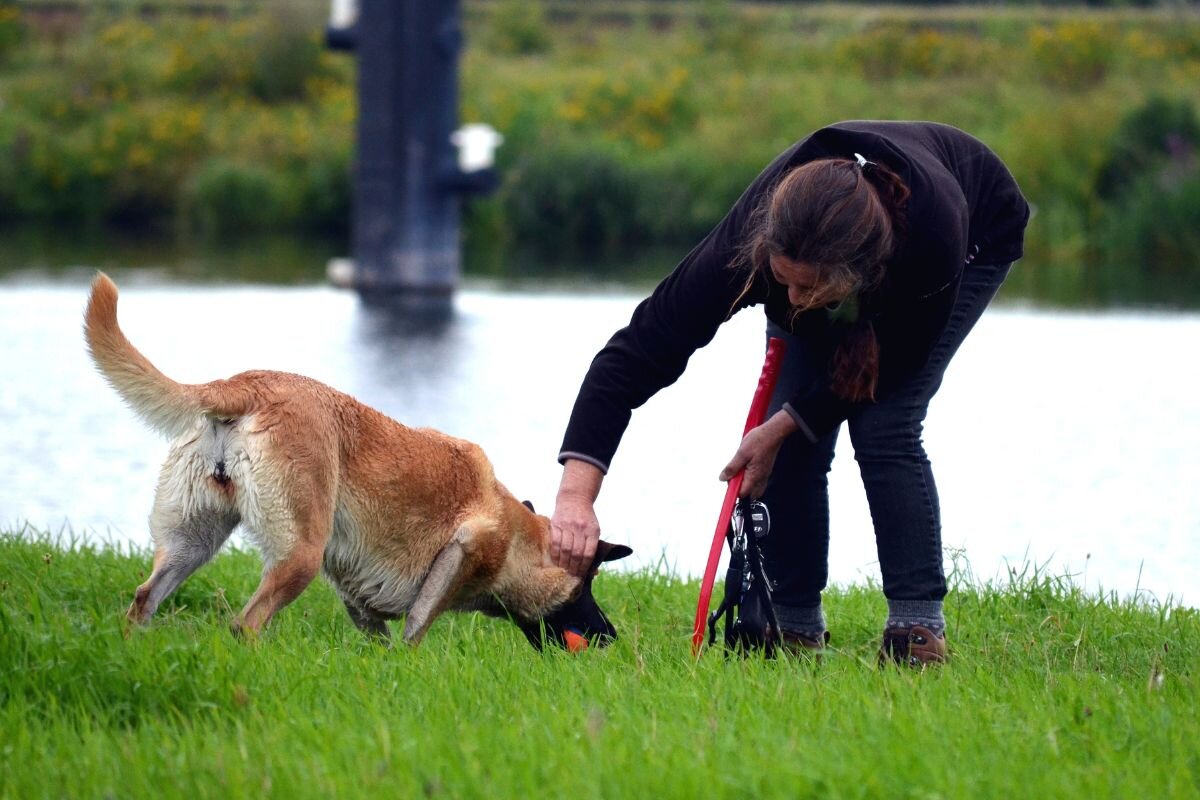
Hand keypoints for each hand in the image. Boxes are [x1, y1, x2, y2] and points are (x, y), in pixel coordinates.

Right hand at [551, 459, 604, 576]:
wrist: (575, 498)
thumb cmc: (586, 518)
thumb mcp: (594, 530)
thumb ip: (593, 548)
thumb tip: (595, 572)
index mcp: (593, 531)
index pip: (589, 554)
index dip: (584, 568)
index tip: (581, 576)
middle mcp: (581, 528)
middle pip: (576, 553)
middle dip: (573, 568)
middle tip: (571, 577)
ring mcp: (568, 525)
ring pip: (565, 549)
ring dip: (563, 564)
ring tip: (563, 572)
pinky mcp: (556, 523)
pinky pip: (554, 542)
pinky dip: (555, 554)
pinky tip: (555, 561)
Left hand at [718, 411, 797, 498]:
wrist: (773, 433)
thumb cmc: (760, 440)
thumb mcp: (741, 453)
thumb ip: (732, 467)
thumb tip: (723, 478)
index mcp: (754, 476)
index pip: (742, 494)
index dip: (733, 489)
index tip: (728, 481)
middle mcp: (761, 478)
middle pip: (749, 494)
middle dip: (739, 488)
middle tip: (734, 474)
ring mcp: (764, 475)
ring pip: (754, 488)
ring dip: (745, 482)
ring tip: (740, 469)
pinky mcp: (765, 470)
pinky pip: (757, 480)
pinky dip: (750, 477)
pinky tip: (746, 467)